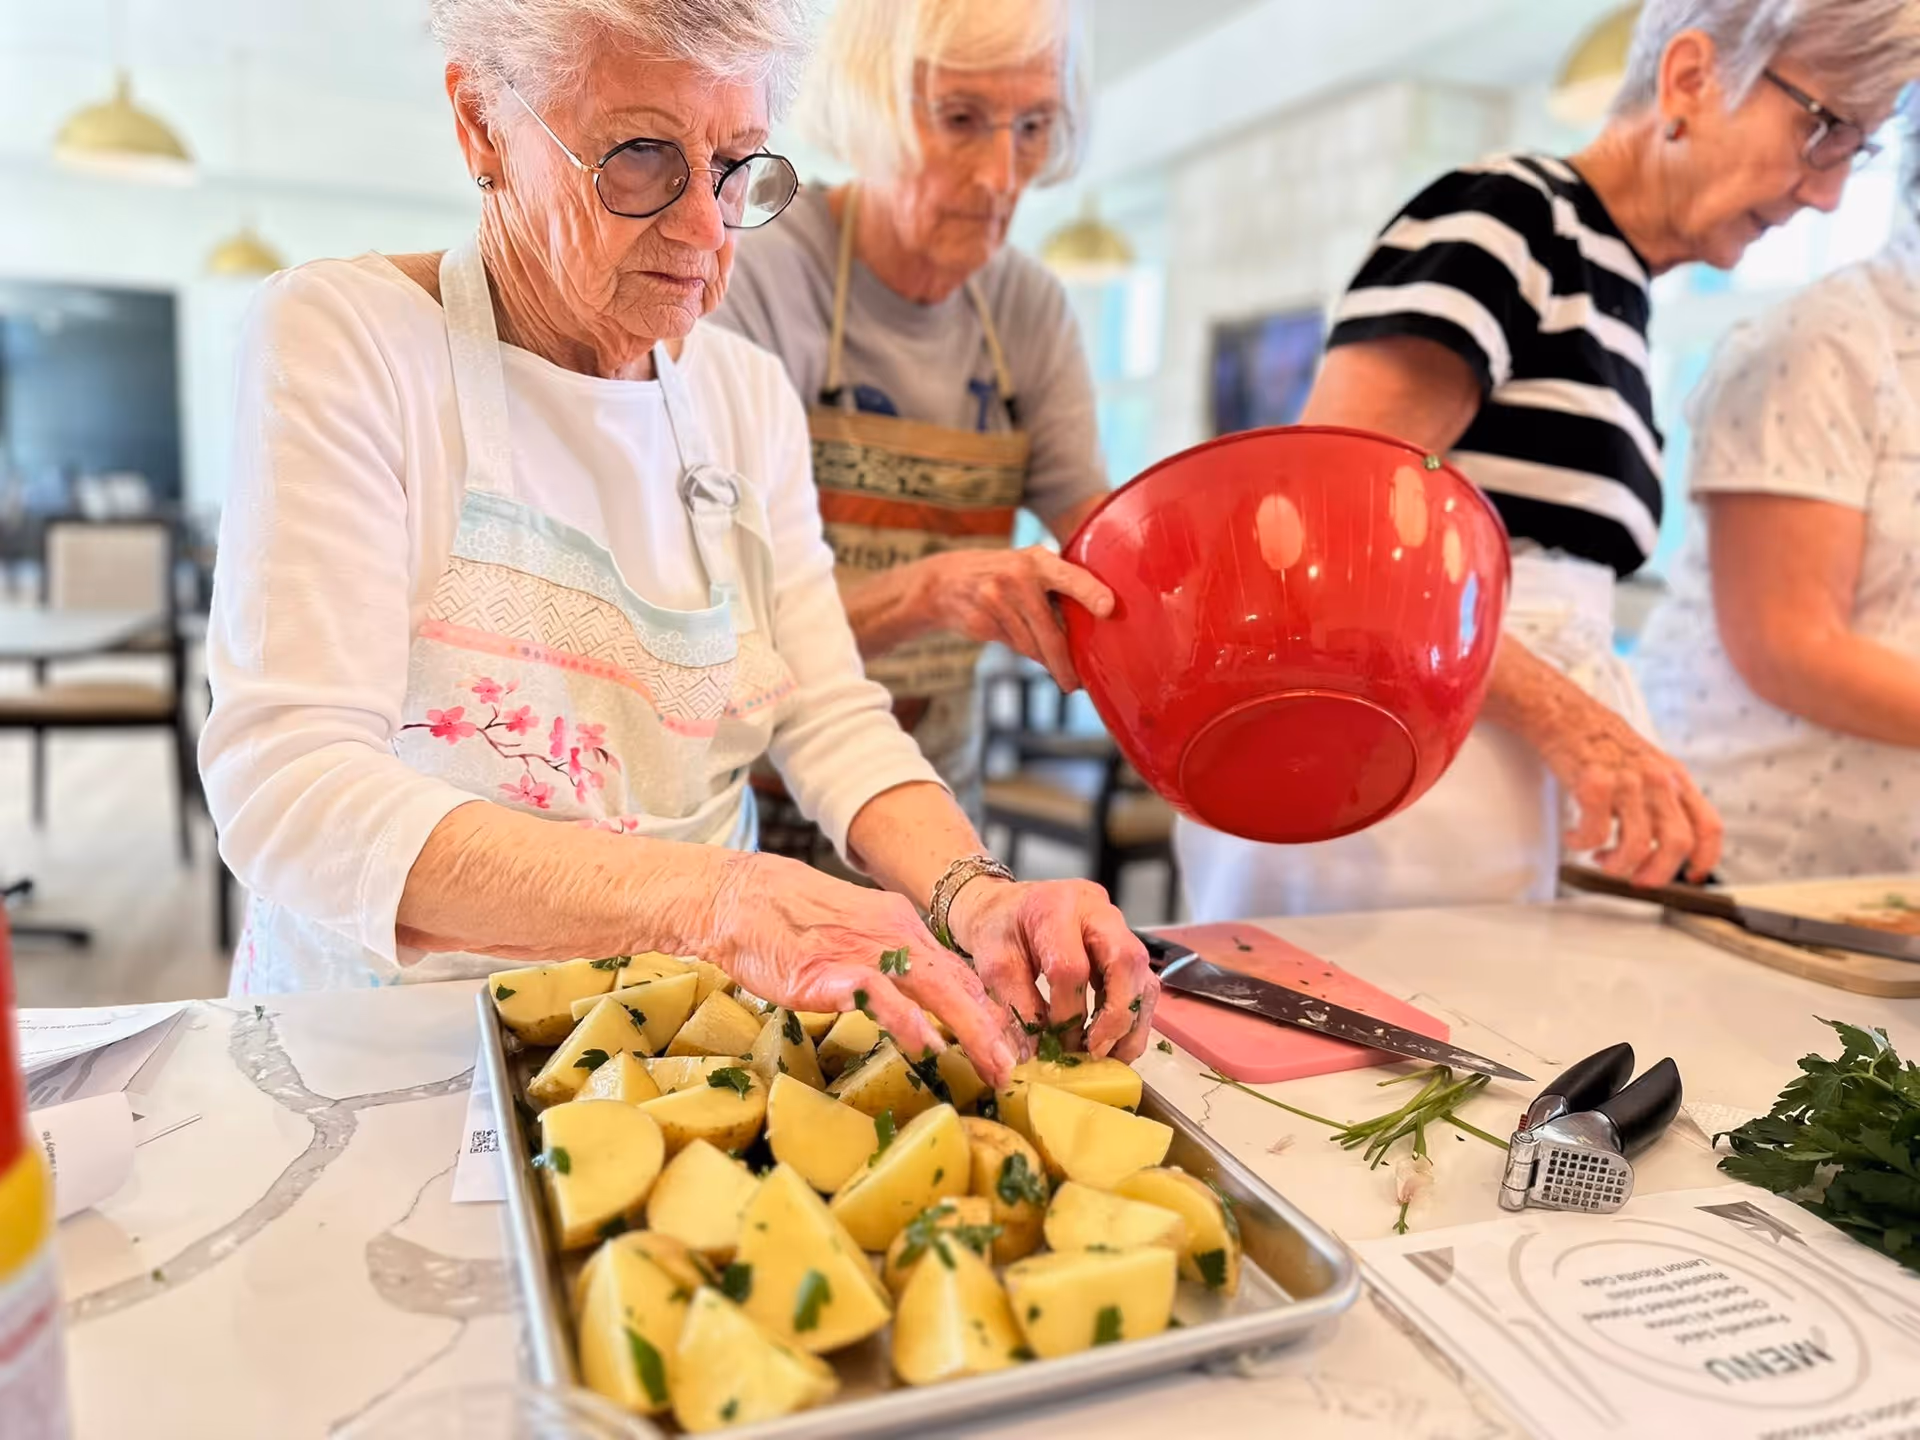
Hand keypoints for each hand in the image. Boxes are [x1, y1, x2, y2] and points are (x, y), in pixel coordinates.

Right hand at [701, 852, 1020, 1086]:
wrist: (738, 896)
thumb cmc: (792, 922)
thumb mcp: (857, 934)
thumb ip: (892, 965)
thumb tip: (929, 1010)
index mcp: (902, 928)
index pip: (960, 973)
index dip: (991, 1012)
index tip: (1014, 1048)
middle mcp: (892, 936)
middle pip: (957, 983)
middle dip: (992, 1029)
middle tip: (1014, 1067)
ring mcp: (861, 951)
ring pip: (930, 987)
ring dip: (967, 1027)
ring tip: (991, 1062)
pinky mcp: (825, 971)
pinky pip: (874, 993)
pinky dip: (903, 1018)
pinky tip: (924, 1041)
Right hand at [923, 548, 1112, 691]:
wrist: (945, 580)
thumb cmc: (1004, 574)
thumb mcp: (1029, 566)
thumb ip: (1056, 586)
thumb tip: (1093, 624)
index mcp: (1037, 560)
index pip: (1069, 576)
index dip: (1089, 592)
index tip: (1108, 608)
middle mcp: (1016, 578)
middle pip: (1050, 633)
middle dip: (1065, 664)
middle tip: (1077, 684)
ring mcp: (994, 600)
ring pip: (1031, 647)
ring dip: (1048, 662)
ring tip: (1061, 672)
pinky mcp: (979, 622)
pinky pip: (1014, 647)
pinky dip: (1026, 652)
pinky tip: (1030, 649)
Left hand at [947, 877, 1158, 1062]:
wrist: (1008, 905)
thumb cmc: (999, 930)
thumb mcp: (995, 966)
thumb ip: (1018, 1007)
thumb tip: (1038, 1054)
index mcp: (1054, 908)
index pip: (1071, 967)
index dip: (1069, 1013)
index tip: (1060, 1044)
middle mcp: (1095, 909)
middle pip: (1125, 961)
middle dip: (1117, 1015)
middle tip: (1097, 1052)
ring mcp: (1116, 924)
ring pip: (1143, 973)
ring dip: (1132, 1021)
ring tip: (1113, 1055)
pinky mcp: (1125, 941)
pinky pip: (1142, 979)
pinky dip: (1132, 1014)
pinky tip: (1112, 1037)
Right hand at [1532, 692, 1724, 886]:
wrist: (1567, 716)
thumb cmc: (1603, 742)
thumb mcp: (1649, 765)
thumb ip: (1663, 799)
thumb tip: (1665, 839)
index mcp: (1676, 778)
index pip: (1708, 826)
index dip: (1705, 858)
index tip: (1692, 875)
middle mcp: (1658, 780)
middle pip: (1677, 844)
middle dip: (1657, 873)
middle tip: (1638, 879)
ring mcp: (1628, 782)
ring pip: (1636, 846)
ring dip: (1616, 864)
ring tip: (1602, 858)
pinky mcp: (1596, 785)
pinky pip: (1594, 833)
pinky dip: (1581, 844)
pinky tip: (1575, 837)